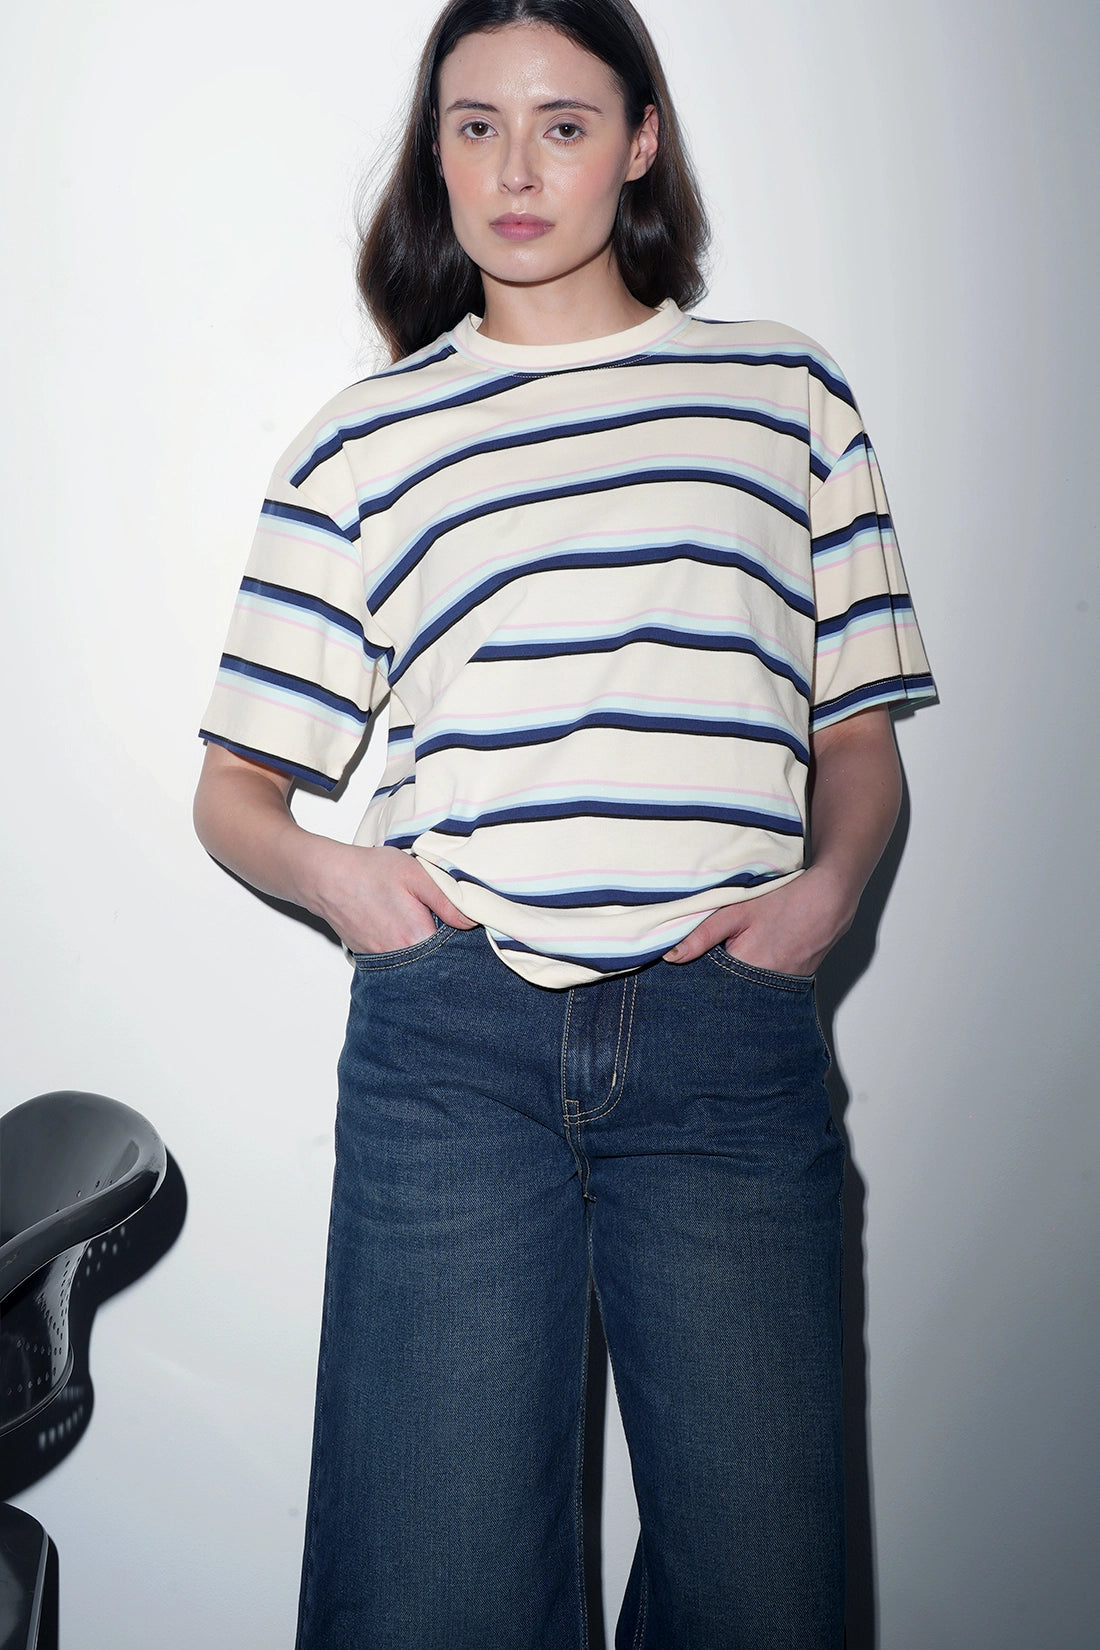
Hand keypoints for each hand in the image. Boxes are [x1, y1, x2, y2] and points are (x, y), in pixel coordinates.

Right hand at [306, 841, 477, 954]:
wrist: (327, 878)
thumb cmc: (370, 872)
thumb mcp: (417, 875)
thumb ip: (448, 901)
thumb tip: (472, 921)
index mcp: (417, 937)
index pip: (453, 949)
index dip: (461, 936)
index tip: (461, 921)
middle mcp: (400, 957)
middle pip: (435, 959)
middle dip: (442, 942)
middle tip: (436, 916)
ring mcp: (383, 961)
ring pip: (416, 960)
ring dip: (422, 944)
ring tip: (414, 918)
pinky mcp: (370, 958)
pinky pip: (397, 959)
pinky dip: (403, 946)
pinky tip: (399, 924)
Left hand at [662, 865, 856, 974]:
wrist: (830, 899)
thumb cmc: (784, 901)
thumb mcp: (737, 911)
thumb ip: (702, 934)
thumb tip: (671, 956)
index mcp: (747, 967)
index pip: (710, 986)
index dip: (696, 978)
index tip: (684, 975)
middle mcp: (767, 985)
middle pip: (729, 992)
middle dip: (714, 983)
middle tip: (710, 964)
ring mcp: (783, 987)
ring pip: (747, 990)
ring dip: (736, 980)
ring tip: (736, 957)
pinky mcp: (794, 983)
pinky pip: (766, 987)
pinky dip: (755, 977)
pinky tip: (755, 960)